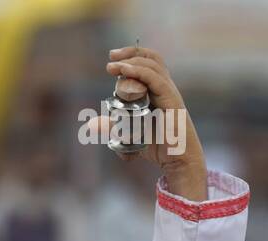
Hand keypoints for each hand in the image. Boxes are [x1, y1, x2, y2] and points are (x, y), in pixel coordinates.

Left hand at [106, 45, 206, 199]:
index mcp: (157, 90)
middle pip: (151, 58)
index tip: (112, 60)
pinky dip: (139, 71)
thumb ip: (112, 128)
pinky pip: (154, 78)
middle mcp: (165, 87)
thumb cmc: (157, 147)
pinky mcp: (171, 99)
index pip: (148, 63)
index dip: (132, 56)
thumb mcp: (128, 136)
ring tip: (113, 66)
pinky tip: (124, 70)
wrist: (177, 160)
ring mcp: (169, 92)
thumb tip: (90, 125)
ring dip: (131, 62)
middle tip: (110, 58)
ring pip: (151, 66)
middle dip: (130, 54)